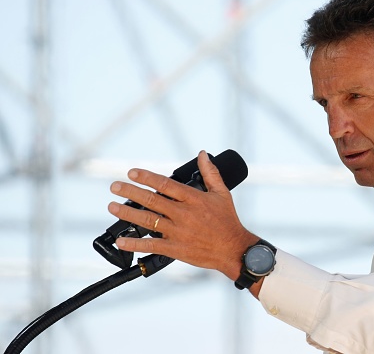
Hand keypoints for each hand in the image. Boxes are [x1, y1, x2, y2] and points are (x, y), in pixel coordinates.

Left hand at [108, 150, 258, 281]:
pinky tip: (121, 241)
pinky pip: (151, 245)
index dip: (147, 177)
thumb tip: (202, 154)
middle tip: (115, 186)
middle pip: (151, 200)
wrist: (233, 249)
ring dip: (127, 213)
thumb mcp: (222, 193)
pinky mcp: (176, 249)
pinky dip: (134, 244)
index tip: (132, 172)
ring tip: (112, 206)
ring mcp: (178, 232)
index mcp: (193, 199)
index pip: (165, 184)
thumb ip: (210, 173)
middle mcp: (183, 214)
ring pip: (147, 220)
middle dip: (130, 192)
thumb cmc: (228, 220)